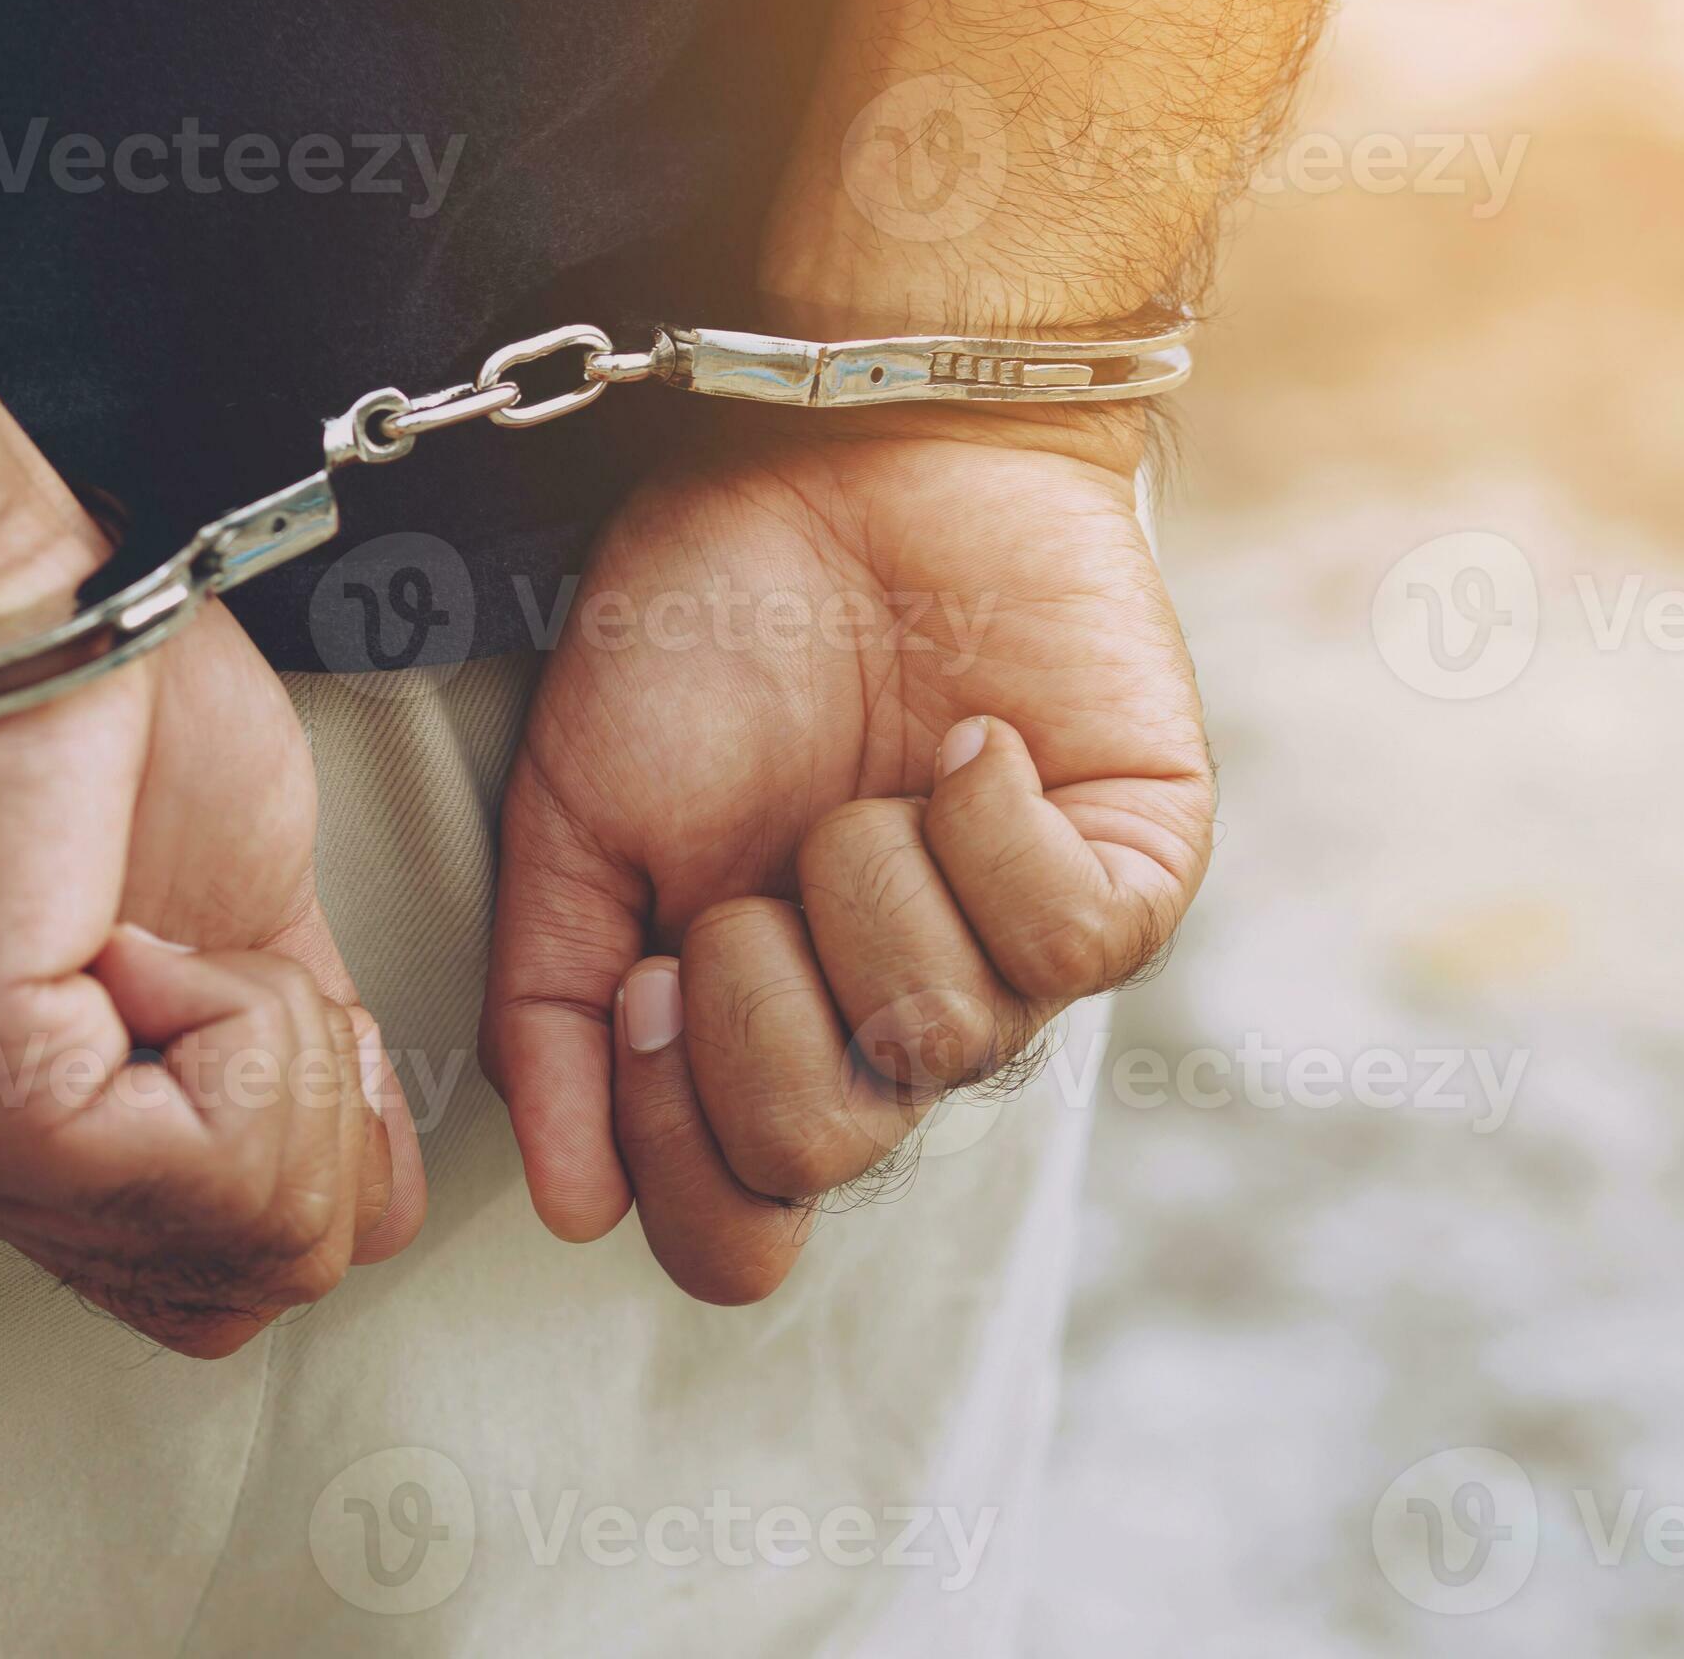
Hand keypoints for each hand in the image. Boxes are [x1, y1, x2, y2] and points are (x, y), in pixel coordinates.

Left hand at [0, 593, 427, 1357]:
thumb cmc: (106, 718)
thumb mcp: (256, 932)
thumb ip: (301, 1076)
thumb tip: (377, 1182)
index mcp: (37, 1148)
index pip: (243, 1285)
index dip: (327, 1146)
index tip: (265, 990)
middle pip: (272, 1278)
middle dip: (324, 1109)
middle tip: (227, 966)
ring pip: (270, 1232)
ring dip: (285, 1050)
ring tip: (173, 940)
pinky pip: (219, 1155)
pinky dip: (238, 1016)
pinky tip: (134, 935)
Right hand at [483, 404, 1214, 1302]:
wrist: (828, 454)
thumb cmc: (704, 630)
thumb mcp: (578, 825)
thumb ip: (553, 1016)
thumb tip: (575, 1209)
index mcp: (762, 1030)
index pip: (739, 1229)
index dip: (678, 1145)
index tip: (651, 982)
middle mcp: (894, 1019)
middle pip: (824, 1148)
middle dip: (756, 996)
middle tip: (751, 874)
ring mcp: (1017, 956)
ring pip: (945, 1040)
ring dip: (864, 884)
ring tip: (863, 780)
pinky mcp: (1130, 874)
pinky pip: (1071, 949)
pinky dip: (991, 831)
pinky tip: (968, 746)